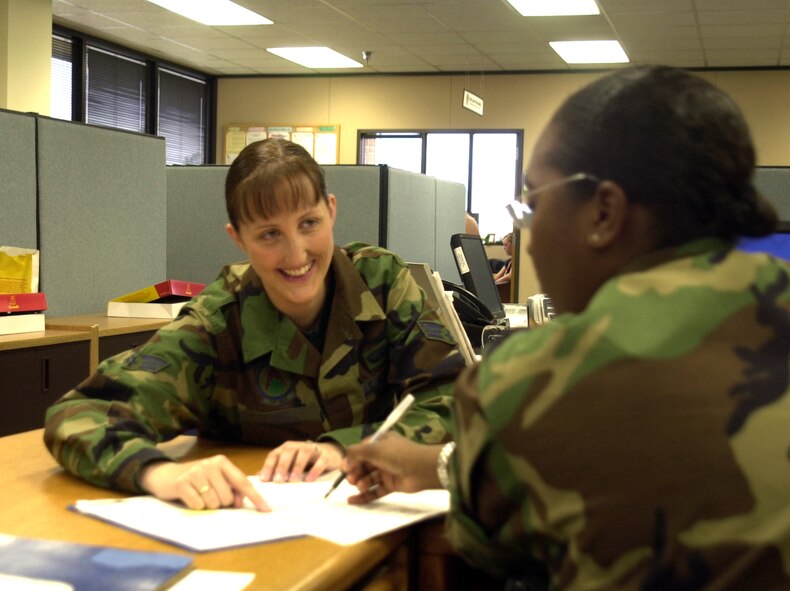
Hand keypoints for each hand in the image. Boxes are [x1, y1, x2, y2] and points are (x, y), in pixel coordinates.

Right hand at [139, 455, 268, 511]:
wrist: (165, 475)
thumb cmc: (196, 479)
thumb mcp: (215, 478)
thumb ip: (231, 488)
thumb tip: (241, 503)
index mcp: (222, 462)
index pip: (242, 482)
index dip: (255, 497)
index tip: (266, 509)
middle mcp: (210, 465)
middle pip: (227, 497)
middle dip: (221, 502)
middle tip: (210, 495)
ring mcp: (195, 473)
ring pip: (213, 503)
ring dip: (207, 505)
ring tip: (199, 495)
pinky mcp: (182, 483)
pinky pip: (198, 505)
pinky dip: (195, 506)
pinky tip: (190, 497)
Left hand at [259, 439, 343, 482]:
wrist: (329, 453)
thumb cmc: (305, 461)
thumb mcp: (289, 464)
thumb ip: (275, 469)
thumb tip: (257, 478)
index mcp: (286, 449)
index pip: (275, 454)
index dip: (268, 466)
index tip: (264, 479)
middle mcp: (298, 446)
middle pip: (288, 451)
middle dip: (282, 466)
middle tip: (278, 481)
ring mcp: (313, 449)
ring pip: (304, 453)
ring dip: (297, 466)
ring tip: (293, 480)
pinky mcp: (326, 456)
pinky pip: (320, 461)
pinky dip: (315, 470)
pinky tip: (309, 480)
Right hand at [342, 433, 442, 503]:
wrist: (422, 469)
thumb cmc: (397, 454)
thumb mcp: (374, 448)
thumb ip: (355, 452)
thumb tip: (344, 463)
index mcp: (381, 442)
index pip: (361, 450)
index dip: (352, 459)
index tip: (345, 468)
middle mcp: (384, 455)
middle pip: (364, 465)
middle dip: (356, 472)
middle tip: (351, 480)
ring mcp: (388, 471)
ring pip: (369, 478)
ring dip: (361, 483)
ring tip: (361, 486)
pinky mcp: (392, 485)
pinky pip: (375, 491)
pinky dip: (365, 496)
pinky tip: (353, 501)